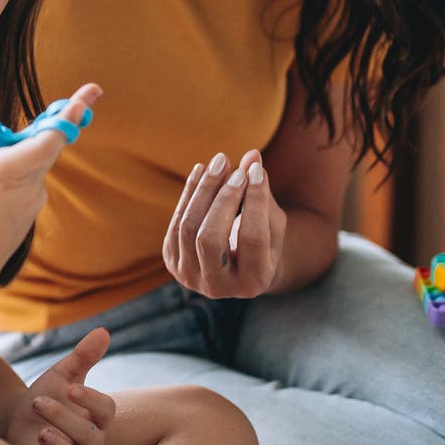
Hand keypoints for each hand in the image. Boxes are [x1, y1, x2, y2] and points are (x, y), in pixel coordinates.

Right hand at [0, 84, 100, 268]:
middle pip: (51, 141)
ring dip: (27, 147)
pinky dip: (22, 167)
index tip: (91, 94)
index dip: (71, 115)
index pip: (50, 139)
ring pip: (39, 158)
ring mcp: (37, 196)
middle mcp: (30, 182)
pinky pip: (34, 175)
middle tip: (85, 94)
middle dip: (59, 119)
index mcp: (8, 169)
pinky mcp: (36, 204)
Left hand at [2, 328, 116, 444]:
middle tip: (38, 403)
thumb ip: (83, 357)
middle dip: (66, 419)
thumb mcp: (59, 376)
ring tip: (41, 435)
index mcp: (94, 418)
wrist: (13, 423)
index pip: (106, 410)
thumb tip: (103, 331)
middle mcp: (90, 444)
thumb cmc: (43, 399)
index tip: (70, 388)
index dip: (91, 400)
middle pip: (92, 438)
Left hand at [163, 149, 286, 298]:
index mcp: (253, 283)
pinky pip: (177, 222)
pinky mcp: (172, 261)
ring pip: (189, 227)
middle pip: (211, 236)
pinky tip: (201, 170)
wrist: (238, 268)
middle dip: (224, 198)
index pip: (252, 238)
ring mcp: (190, 277)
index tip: (256, 171)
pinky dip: (189, 193)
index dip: (254, 201)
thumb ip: (263, 194)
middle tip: (235, 168)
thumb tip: (252, 156)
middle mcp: (218, 288)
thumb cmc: (264, 242)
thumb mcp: (272, 223)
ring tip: (220, 162)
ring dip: (204, 190)